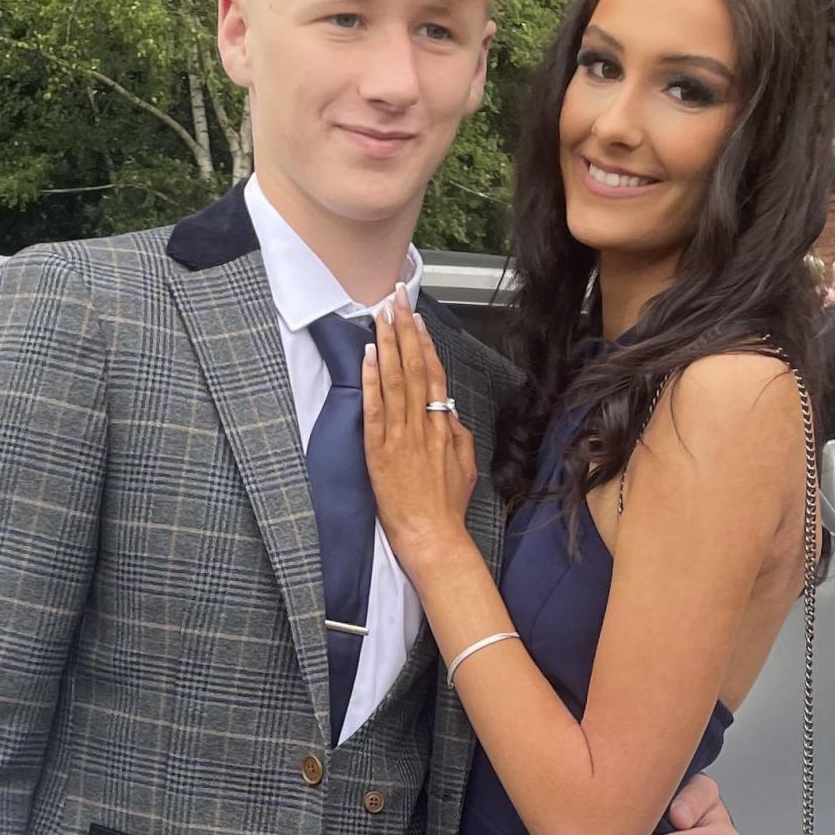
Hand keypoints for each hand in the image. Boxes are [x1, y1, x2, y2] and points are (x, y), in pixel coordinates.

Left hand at [360, 292, 475, 572]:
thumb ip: (459, 437)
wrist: (433, 537)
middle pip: (415, 367)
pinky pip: (375, 408)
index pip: (434, 375)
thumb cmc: (447, 510)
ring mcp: (401, 436)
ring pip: (395, 379)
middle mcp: (424, 425)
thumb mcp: (466, 469)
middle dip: (405, 328)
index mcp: (444, 427)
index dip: (424, 343)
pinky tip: (368, 354)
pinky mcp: (380, 451)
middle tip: (397, 297)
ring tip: (381, 313)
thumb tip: (451, 413)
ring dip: (388, 343)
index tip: (416, 317)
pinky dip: (371, 379)